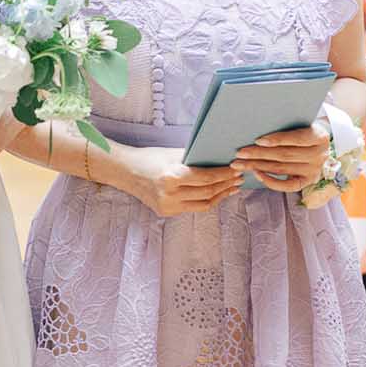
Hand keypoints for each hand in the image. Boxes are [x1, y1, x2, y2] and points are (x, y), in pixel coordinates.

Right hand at [117, 147, 241, 217]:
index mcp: (172, 177)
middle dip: (226, 185)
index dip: (225, 175)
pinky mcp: (166, 212)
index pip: (206, 178)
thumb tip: (219, 157)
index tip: (236, 170)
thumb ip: (194, 158)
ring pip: (203, 204)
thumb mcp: (172, 154)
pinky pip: (192, 207)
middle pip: (208, 193)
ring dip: (220, 196)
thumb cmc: (149, 158)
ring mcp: (168, 206)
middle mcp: (170, 195)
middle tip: (239, 179)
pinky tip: (215, 193)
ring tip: (232, 188)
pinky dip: (206, 200)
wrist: (125, 172)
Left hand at [233, 122, 330, 195]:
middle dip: (259, 154)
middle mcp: (320, 155)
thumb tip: (259, 127)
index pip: (297, 139)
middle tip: (240, 153)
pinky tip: (257, 174)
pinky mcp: (307, 182)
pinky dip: (270, 181)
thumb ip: (287, 125)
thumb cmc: (303, 130)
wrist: (318, 145)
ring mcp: (314, 171)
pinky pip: (287, 186)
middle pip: (285, 155)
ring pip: (281, 169)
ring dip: (258, 166)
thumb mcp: (301, 123)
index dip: (277, 139)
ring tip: (241, 164)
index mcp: (320, 137)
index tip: (257, 140)